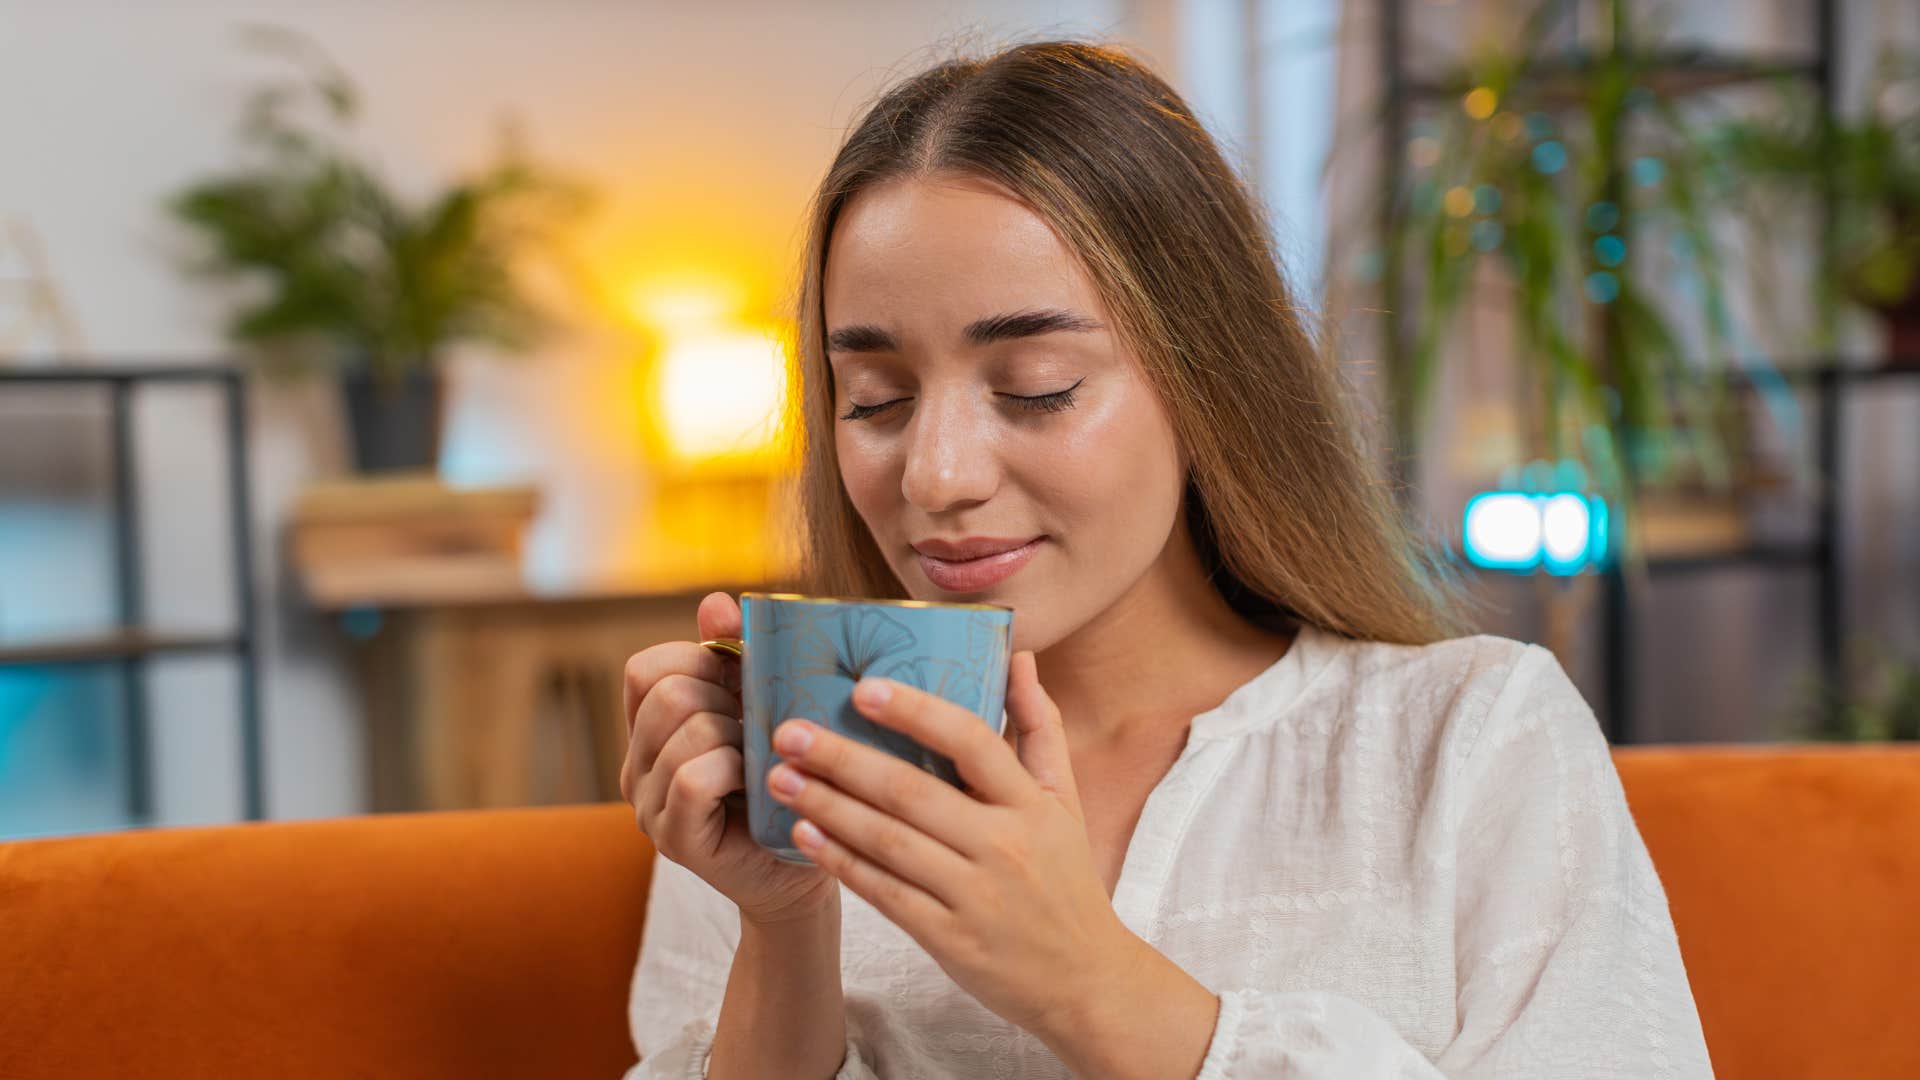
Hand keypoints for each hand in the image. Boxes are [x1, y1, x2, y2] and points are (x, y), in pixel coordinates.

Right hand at [621, 590, 837, 926]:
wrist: (802, 876)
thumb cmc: (787, 786)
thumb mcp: (764, 713)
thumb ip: (737, 659)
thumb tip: (717, 603)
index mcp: (651, 731)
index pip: (646, 667)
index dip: (699, 661)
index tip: (745, 684)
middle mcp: (637, 766)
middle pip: (666, 690)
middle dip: (725, 698)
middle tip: (760, 730)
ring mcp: (647, 806)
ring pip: (683, 727)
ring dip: (738, 734)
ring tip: (763, 760)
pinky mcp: (673, 838)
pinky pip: (691, 776)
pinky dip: (733, 769)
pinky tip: (760, 784)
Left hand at [760, 650, 1136, 1038]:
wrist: (1085, 980)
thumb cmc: (1067, 881)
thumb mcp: (1066, 801)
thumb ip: (1040, 727)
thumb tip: (1019, 657)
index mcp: (1032, 805)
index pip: (972, 743)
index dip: (917, 713)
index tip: (864, 688)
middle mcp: (1004, 846)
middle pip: (912, 792)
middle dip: (844, 759)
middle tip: (789, 732)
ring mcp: (974, 896)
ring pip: (889, 842)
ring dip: (828, 806)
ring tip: (780, 776)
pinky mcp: (949, 940)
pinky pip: (884, 893)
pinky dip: (842, 861)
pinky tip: (805, 833)